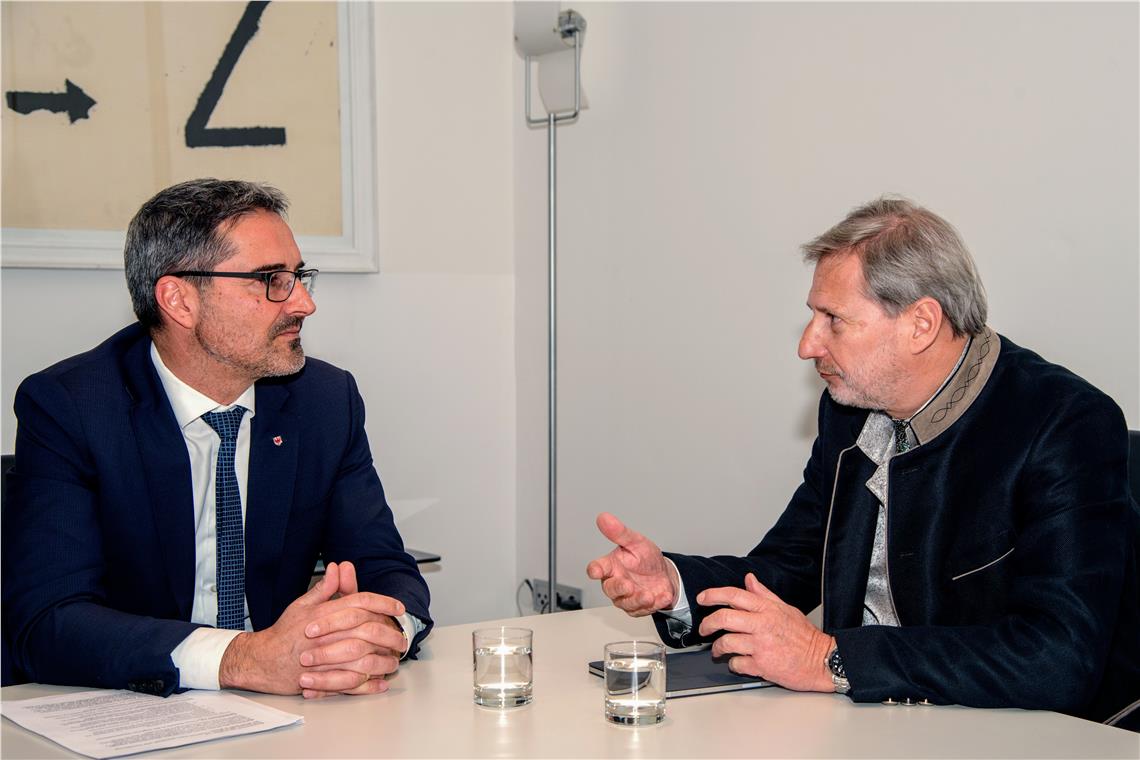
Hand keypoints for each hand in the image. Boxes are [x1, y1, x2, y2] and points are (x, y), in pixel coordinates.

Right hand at [219, 561, 406, 697]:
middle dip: (390, 633)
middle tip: (401, 637)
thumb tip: (339, 567)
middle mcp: (326, 635)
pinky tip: (380, 681)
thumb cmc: (283, 633)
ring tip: (394, 660)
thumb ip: (325, 588)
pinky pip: (351, 684)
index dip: (383, 603)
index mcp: (323, 614)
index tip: (398, 607)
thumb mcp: (302, 605)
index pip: (360, 602)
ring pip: (363, 658)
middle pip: (367, 630)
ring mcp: (324, 659)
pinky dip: (368, 684)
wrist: (261, 661)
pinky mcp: (321, 680)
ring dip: (383, 659)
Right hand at [585, 512, 678, 616]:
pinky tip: (662, 596)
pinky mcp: (637, 608)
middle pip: (610, 589)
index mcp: (611, 566)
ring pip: (626, 603)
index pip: (597, 568)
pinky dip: (654, 604)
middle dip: (619, 588)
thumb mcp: (636, 542)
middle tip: (628, 585)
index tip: (596, 570)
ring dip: (637, 600)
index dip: (595, 569)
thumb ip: (619, 532)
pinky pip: (642, 610)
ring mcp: (625, 597)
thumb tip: (603, 518)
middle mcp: (615, 582)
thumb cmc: (645, 558)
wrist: (664, 574)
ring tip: (649, 595)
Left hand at [697, 573, 834, 691]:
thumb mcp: (785, 608)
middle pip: (724, 618)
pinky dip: (733, 664)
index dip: (713, 595)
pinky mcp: (762, 666)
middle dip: (707, 623)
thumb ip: (764, 594)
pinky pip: (736, 663)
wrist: (822, 661)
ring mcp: (761, 646)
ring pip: (726, 642)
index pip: (734, 595)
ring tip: (719, 650)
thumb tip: (749, 579)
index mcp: (767, 609)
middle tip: (704, 629)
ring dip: (718, 648)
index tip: (703, 598)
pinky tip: (737, 662)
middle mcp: (762, 625)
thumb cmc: (805, 636)